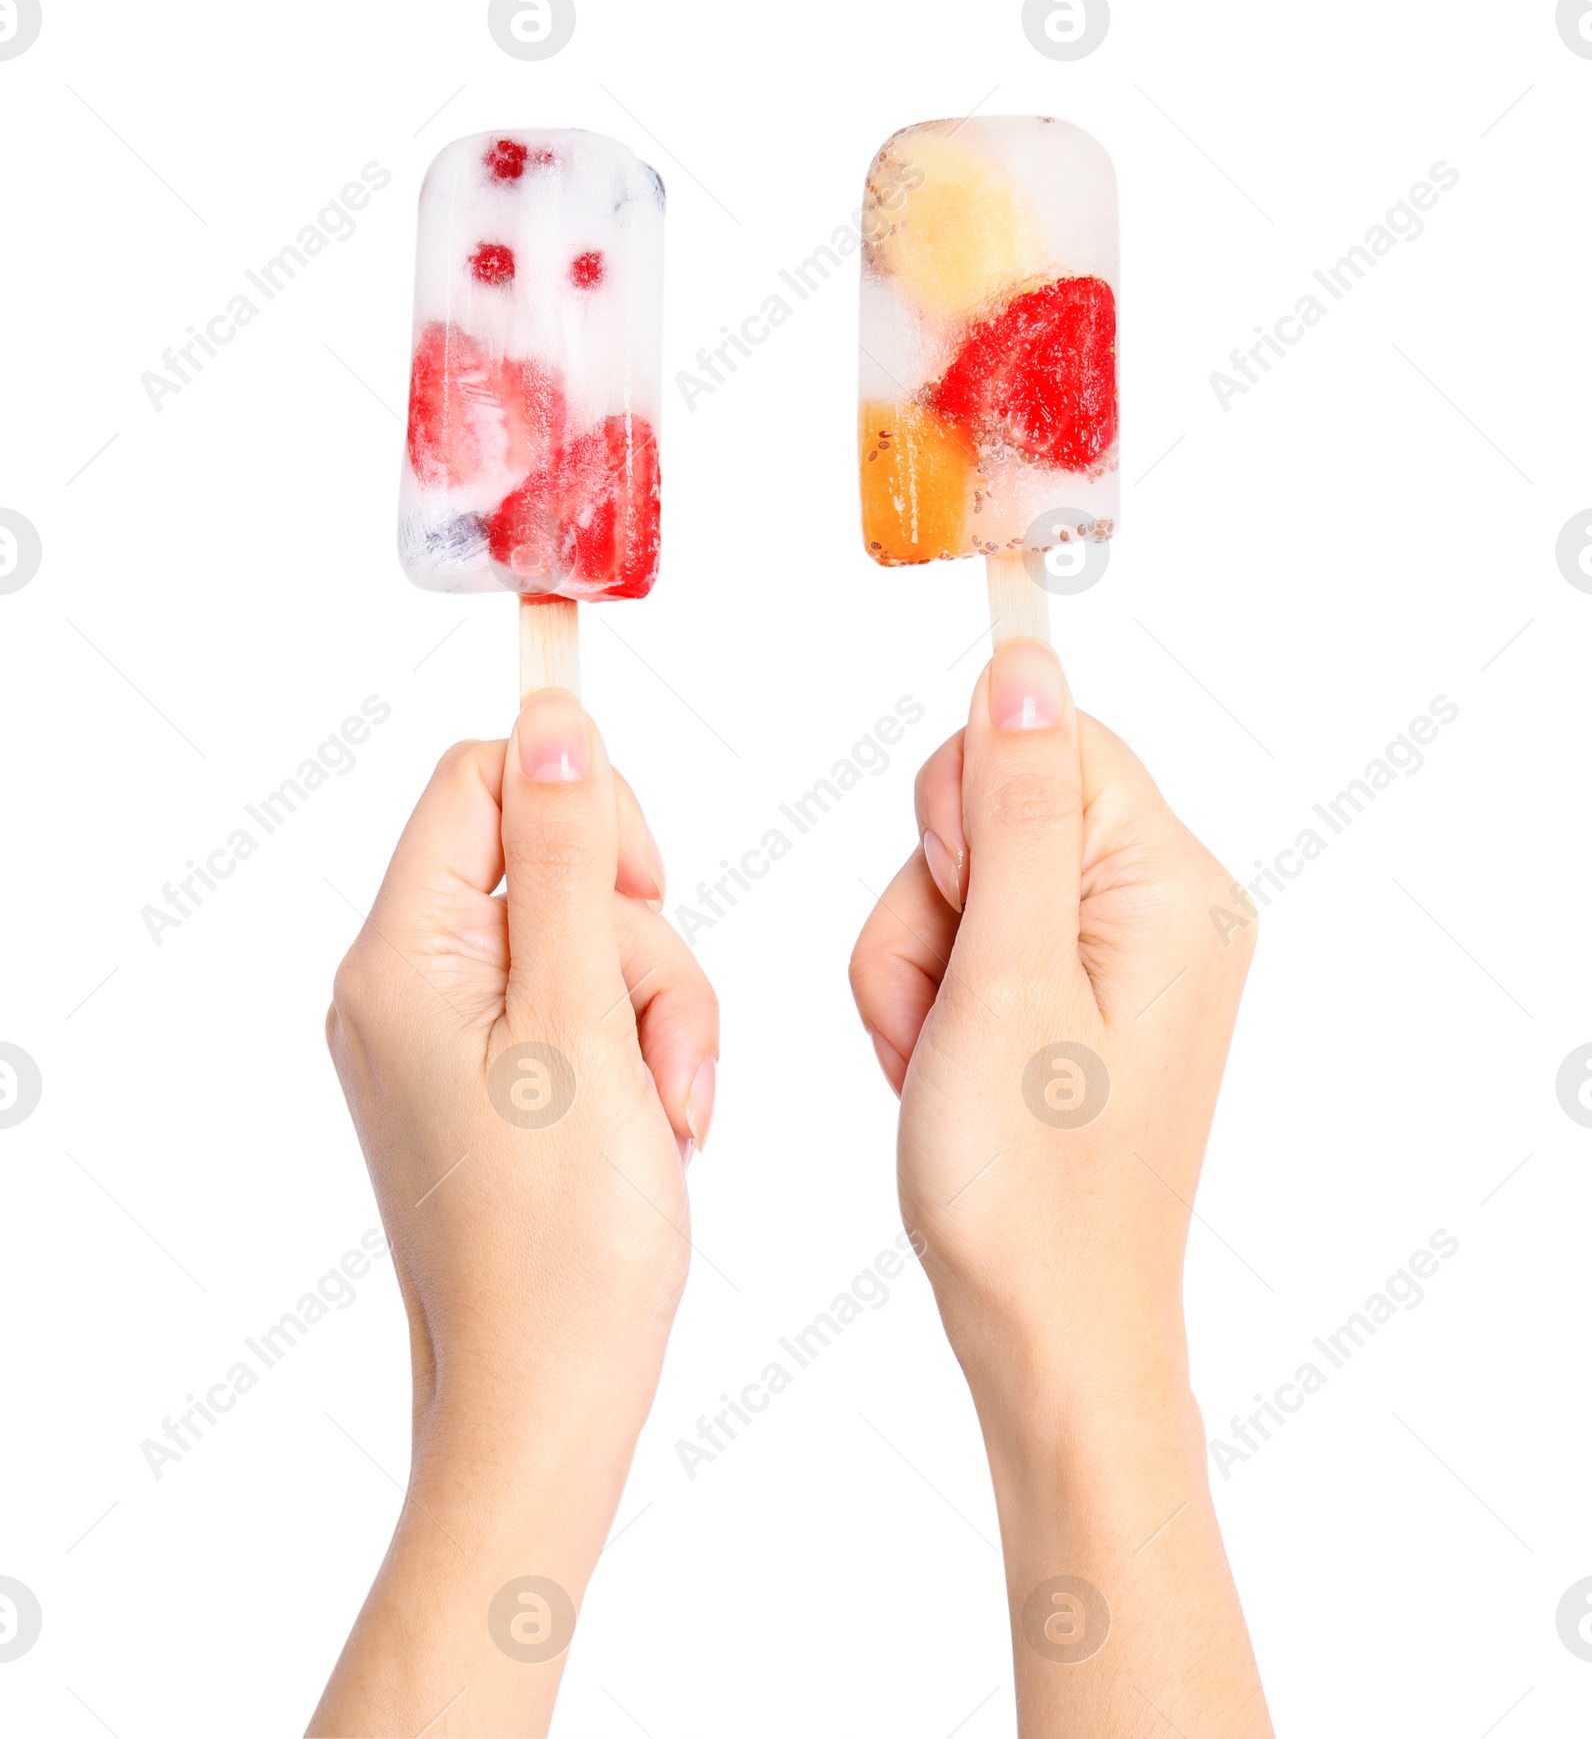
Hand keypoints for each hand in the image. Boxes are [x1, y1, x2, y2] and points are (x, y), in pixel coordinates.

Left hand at [310, 693, 716, 1738]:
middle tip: (656, 1038)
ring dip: (656, 1010)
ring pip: (588, 938)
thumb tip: (552, 721)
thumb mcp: (582, 1017)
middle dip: (639, 939)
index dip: (580, 808)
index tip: (646, 879)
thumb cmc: (562, 1240)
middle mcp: (407, 986)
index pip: (480, 785)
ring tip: (666, 1109)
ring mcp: (449, 1038)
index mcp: (400, 957)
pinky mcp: (493, 1080)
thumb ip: (570, 859)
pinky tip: (654, 1127)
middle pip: (552, 865)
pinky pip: (584, 1007)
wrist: (547, 1395)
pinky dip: (637, 1051)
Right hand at [850, 638, 1270, 1736]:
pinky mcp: (1067, 998)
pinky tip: (934, 1072)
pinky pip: (962, 941)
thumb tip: (1025, 662)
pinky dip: (923, 999)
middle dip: (928, 903)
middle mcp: (1155, 907)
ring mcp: (1110, 957)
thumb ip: (1013, 808)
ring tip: (933, 1060)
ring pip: (954, 878)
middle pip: (989, 805)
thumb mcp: (1007, 977)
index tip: (962, 911)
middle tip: (946, 1006)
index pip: (1047, 739)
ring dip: (911, 965)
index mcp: (1169, 886)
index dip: (965, 810)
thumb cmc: (1030, 1184)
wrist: (1045, 1331)